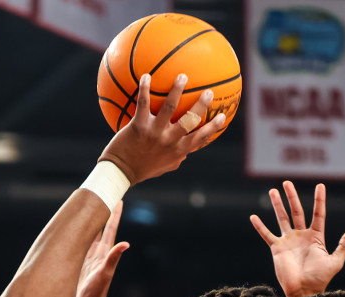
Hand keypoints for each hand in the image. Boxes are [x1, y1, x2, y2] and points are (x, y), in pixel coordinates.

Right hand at [75, 201, 127, 296]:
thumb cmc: (95, 294)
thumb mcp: (104, 274)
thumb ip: (113, 258)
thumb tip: (126, 244)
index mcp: (104, 252)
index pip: (110, 228)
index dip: (114, 213)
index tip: (118, 198)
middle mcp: (96, 252)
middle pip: (99, 227)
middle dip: (101, 212)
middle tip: (102, 195)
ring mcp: (87, 257)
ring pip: (88, 234)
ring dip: (87, 221)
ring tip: (87, 208)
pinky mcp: (77, 263)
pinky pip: (77, 244)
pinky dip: (76, 235)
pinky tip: (73, 231)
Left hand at [99, 74, 225, 184]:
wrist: (121, 172)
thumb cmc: (143, 168)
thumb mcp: (165, 165)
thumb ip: (177, 157)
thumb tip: (187, 152)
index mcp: (178, 150)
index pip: (200, 138)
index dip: (213, 128)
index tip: (223, 116)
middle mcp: (169, 141)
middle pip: (190, 121)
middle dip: (201, 106)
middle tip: (209, 92)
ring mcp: (154, 133)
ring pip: (169, 108)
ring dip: (177, 91)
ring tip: (182, 77)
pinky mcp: (139, 126)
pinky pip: (143, 104)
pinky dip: (145, 88)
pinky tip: (147, 75)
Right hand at [250, 181, 344, 296]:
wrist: (304, 291)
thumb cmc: (320, 279)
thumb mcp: (335, 262)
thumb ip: (343, 246)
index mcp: (316, 237)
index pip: (318, 214)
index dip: (319, 200)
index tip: (320, 185)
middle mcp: (301, 236)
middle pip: (296, 211)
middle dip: (292, 197)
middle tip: (287, 182)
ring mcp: (288, 241)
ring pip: (282, 218)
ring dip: (277, 205)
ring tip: (273, 191)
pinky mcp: (277, 249)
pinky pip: (267, 235)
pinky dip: (260, 227)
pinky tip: (253, 217)